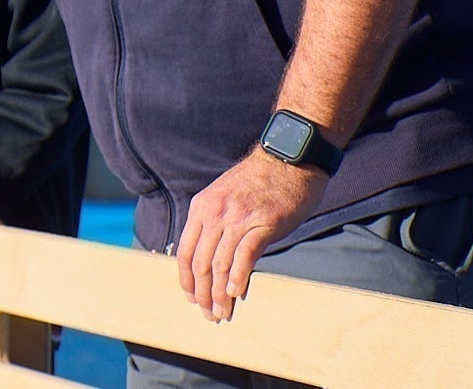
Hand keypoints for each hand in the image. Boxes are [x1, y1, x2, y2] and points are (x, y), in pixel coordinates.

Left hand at [176, 147, 328, 321]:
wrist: (287, 158)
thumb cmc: (258, 181)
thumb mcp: (224, 196)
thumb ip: (215, 223)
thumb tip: (210, 259)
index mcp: (201, 207)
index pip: (185, 252)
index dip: (186, 280)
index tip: (191, 298)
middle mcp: (215, 213)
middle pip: (200, 262)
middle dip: (202, 293)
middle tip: (208, 314)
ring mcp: (238, 218)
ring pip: (220, 264)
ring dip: (220, 293)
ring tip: (222, 312)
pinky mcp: (262, 223)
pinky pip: (244, 256)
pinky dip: (238, 277)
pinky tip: (237, 293)